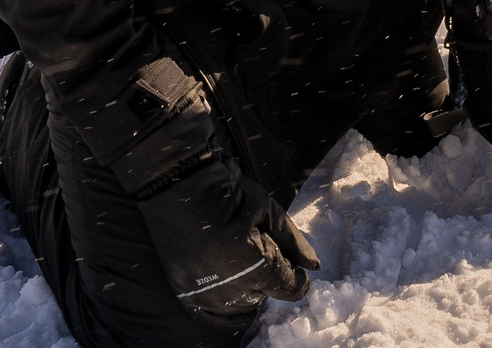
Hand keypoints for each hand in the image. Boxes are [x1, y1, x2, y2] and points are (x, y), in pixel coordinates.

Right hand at [137, 155, 317, 325]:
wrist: (177, 187)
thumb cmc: (227, 194)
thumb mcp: (268, 209)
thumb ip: (294, 241)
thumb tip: (314, 266)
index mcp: (258, 267)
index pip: (290, 289)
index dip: (296, 276)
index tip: (292, 261)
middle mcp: (234, 288)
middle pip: (266, 294)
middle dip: (269, 274)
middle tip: (257, 245)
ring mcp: (208, 294)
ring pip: (242, 301)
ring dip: (246, 283)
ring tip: (235, 252)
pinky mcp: (188, 294)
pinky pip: (215, 304)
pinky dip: (223, 288)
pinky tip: (218, 263)